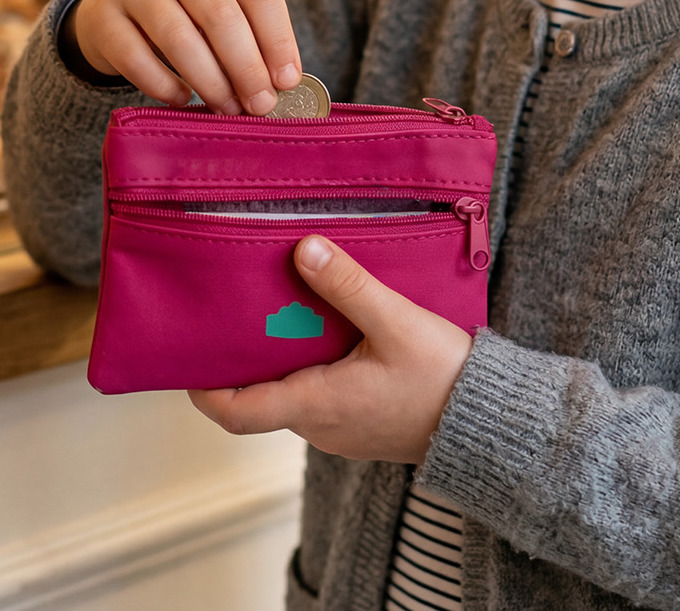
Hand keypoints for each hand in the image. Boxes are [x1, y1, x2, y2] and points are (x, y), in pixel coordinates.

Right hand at [71, 0, 302, 115]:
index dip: (278, 40)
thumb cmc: (187, 12)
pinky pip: (137, 59)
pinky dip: (165, 86)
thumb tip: (281, 84)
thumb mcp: (221, 5)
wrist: (115, 8)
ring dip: (211, 82)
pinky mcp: (103, 15)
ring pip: (179, 39)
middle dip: (247, 68)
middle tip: (260, 105)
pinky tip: (183, 99)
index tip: (286, 81)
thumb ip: (251, 34)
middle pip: (220, 16)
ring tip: (228, 108)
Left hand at [190, 236, 474, 463]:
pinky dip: (308, 365)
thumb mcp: (396, 323)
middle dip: (241, 357)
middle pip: (256, 397)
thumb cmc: (446, 380)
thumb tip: (304, 249)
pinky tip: (324, 328)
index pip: (234, 412)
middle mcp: (319, 425)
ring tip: (279, 308)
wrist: (492, 423)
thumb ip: (348, 285)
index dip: (201, 387)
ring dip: (279, 358)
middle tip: (235, 309)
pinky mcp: (360, 424)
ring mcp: (339, 429)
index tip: (187, 353)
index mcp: (315, 404)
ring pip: (289, 394)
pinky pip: (318, 396)